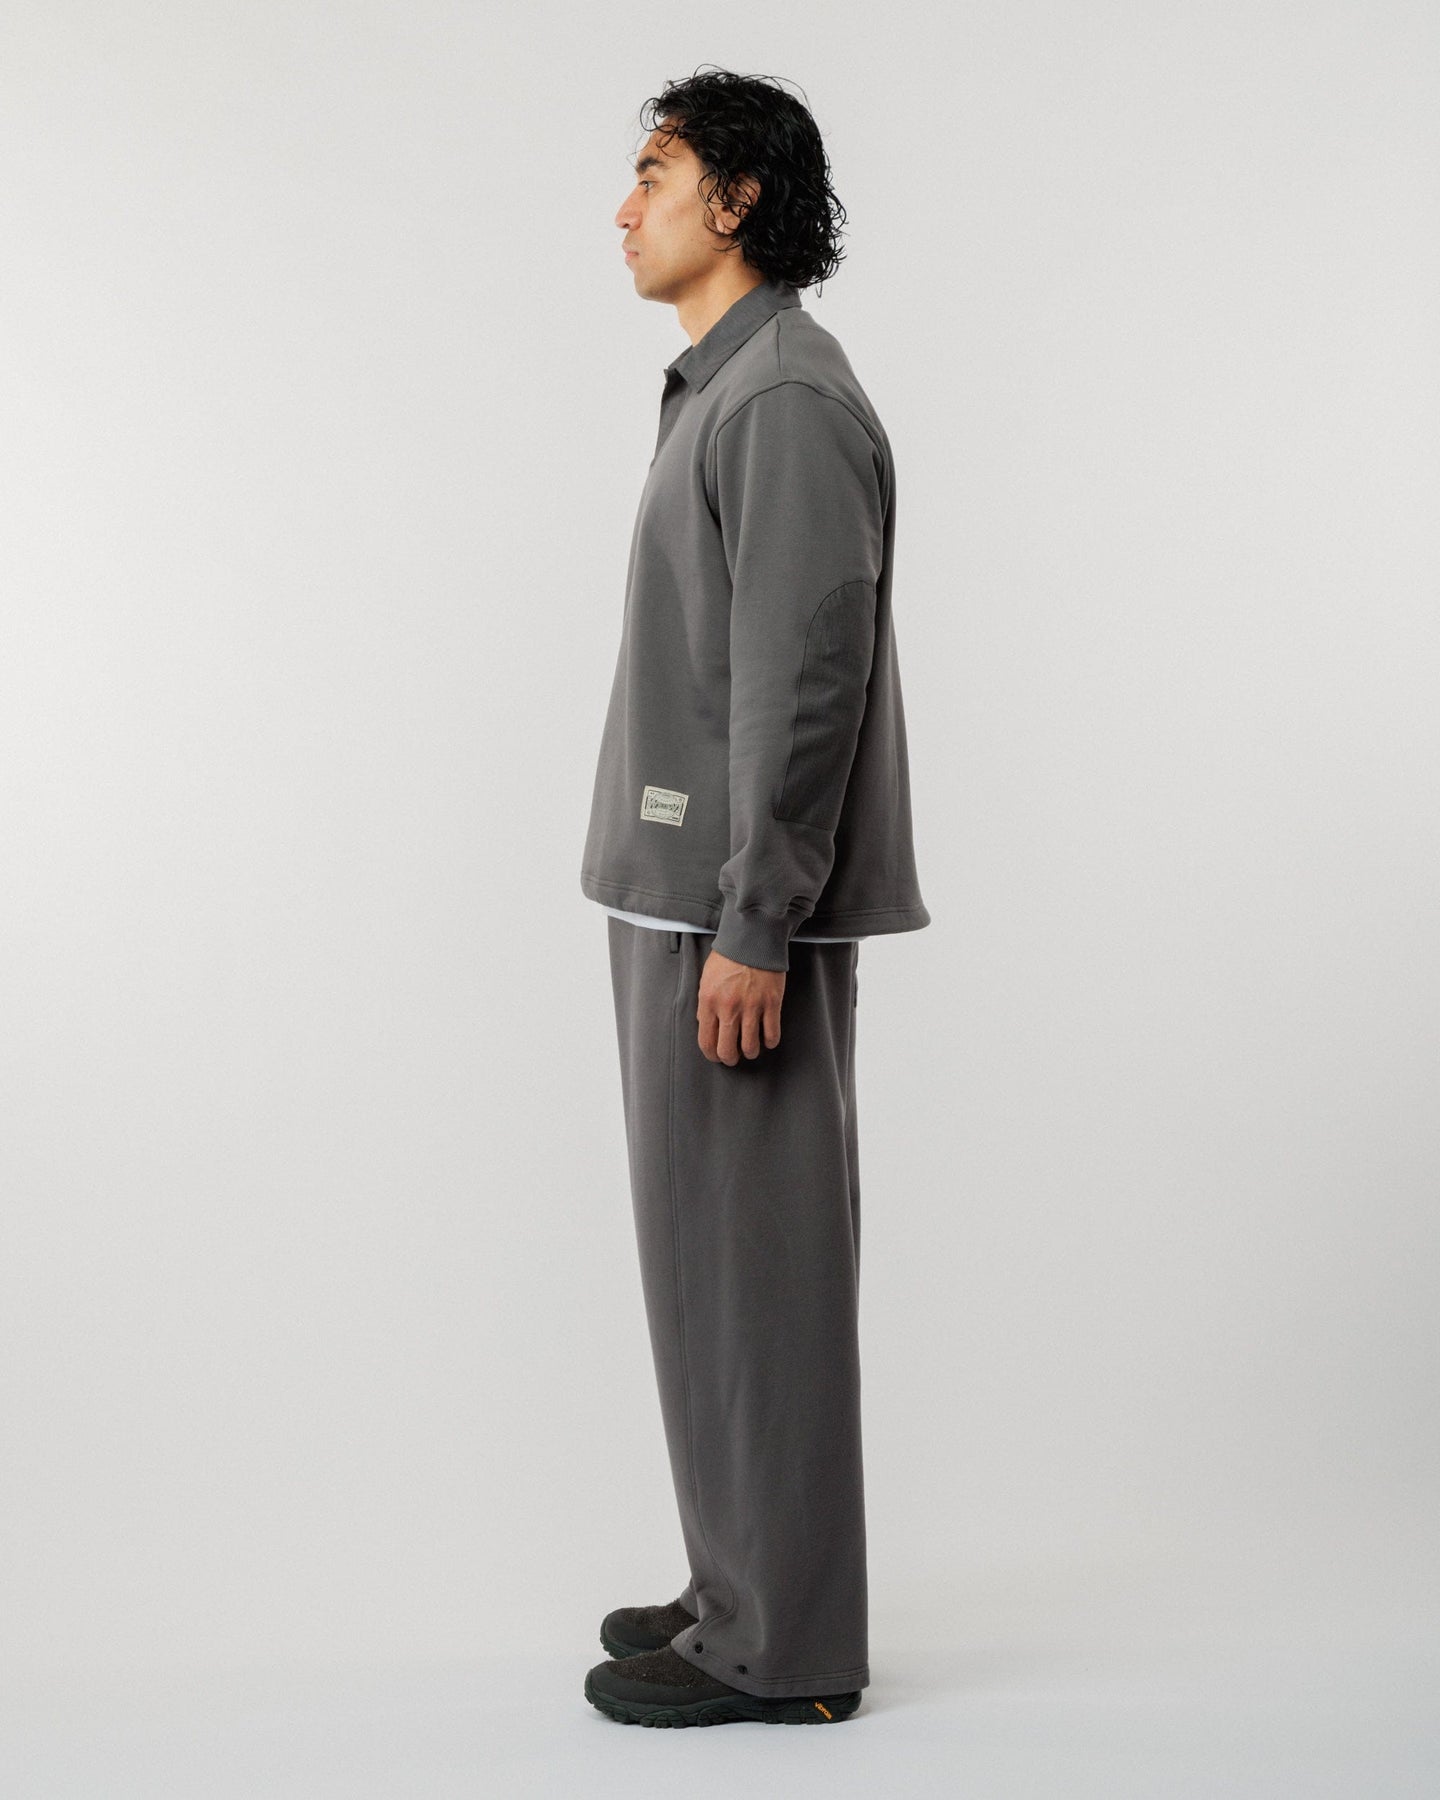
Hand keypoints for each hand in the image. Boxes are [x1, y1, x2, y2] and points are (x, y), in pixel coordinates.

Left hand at [697, 947, 784, 1064]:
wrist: (752, 939)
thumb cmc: (728, 958)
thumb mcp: (706, 980)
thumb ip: (705, 1005)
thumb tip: (706, 1025)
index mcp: (709, 1002)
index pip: (706, 1041)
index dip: (712, 1055)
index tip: (717, 1056)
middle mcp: (729, 1008)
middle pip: (728, 1051)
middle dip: (730, 1059)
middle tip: (733, 1057)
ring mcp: (752, 1007)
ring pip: (751, 1047)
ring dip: (750, 1052)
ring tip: (750, 1048)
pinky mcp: (772, 1003)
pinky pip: (772, 1034)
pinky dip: (769, 1042)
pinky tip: (767, 1039)